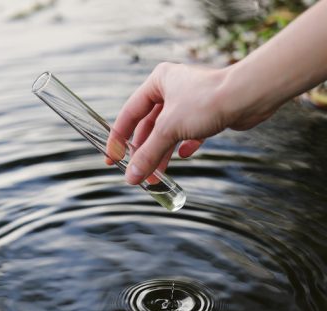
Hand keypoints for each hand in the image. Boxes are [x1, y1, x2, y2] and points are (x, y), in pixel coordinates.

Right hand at [107, 62, 274, 184]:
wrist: (249, 96)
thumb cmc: (207, 102)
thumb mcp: (169, 130)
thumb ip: (148, 154)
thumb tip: (131, 177)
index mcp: (157, 82)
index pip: (129, 114)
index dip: (118, 138)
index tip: (112, 158)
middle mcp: (172, 89)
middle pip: (149, 126)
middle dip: (143, 151)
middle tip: (137, 172)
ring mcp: (189, 101)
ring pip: (168, 132)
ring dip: (161, 153)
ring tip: (156, 176)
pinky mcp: (207, 112)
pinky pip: (188, 132)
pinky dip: (184, 145)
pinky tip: (184, 155)